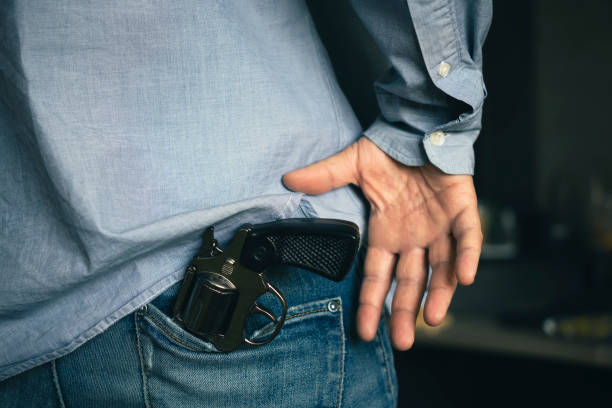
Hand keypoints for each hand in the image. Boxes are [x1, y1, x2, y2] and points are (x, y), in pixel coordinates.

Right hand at [282, 137, 481, 349]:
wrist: (419, 126)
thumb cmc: (388, 149)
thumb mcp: (352, 164)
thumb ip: (324, 176)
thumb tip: (289, 179)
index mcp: (387, 232)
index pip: (378, 276)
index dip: (372, 302)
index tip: (365, 331)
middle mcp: (413, 237)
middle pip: (409, 282)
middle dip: (405, 311)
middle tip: (402, 341)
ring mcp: (440, 226)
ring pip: (441, 268)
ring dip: (438, 293)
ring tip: (431, 319)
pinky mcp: (463, 209)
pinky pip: (468, 237)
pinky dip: (467, 255)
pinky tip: (463, 277)